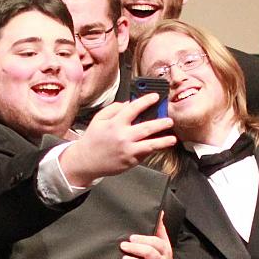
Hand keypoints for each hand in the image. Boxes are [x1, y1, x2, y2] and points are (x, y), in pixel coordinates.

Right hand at [59, 96, 175, 184]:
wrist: (86, 161)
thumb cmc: (93, 139)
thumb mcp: (99, 119)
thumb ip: (114, 109)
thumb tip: (129, 103)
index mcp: (115, 123)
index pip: (133, 108)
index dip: (146, 101)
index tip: (155, 97)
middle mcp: (123, 136)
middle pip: (146, 127)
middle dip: (160, 123)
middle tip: (169, 120)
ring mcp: (128, 150)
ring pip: (150, 145)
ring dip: (163, 141)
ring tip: (172, 139)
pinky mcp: (130, 161)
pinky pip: (145, 154)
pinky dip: (153, 149)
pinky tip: (160, 146)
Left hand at [121, 213, 176, 258]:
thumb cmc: (160, 257)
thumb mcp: (163, 243)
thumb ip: (159, 229)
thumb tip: (159, 211)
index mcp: (164, 249)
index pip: (156, 243)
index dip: (144, 239)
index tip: (131, 237)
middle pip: (150, 254)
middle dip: (136, 249)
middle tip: (123, 246)